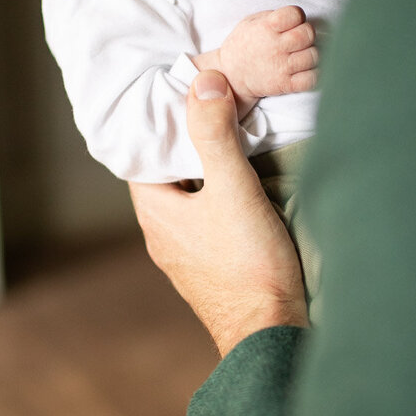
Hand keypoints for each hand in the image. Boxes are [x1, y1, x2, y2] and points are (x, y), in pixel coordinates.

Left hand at [129, 71, 308, 355]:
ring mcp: (186, 259)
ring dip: (209, 173)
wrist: (270, 333)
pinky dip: (222, 200)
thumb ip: (215, 135)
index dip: (164, 124)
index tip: (190, 97)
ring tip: (235, 141)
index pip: (145, 155)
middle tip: (217, 110)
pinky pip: (209, 223)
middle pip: (170, 175)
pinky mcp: (213, 271)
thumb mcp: (233, 188)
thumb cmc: (249, 264)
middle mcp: (163, 237)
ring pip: (191, 200)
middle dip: (190, 145)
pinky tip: (248, 190)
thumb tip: (202, 82)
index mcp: (156, 214)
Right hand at [196, 6, 317, 114]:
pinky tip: (304, 71)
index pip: (295, 14)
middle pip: (308, 34)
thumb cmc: (246, 44)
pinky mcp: (284, 85)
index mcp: (266, 27)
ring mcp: (280, 67)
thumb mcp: (252, 22)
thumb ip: (275, 16)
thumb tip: (299, 17)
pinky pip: (311, 80)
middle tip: (299, 41)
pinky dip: (313, 75)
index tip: (292, 23)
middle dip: (308, 35)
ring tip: (300, 56)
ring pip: (313, 56)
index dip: (298, 16)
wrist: (231, 75)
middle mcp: (275, 46)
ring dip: (310, 56)